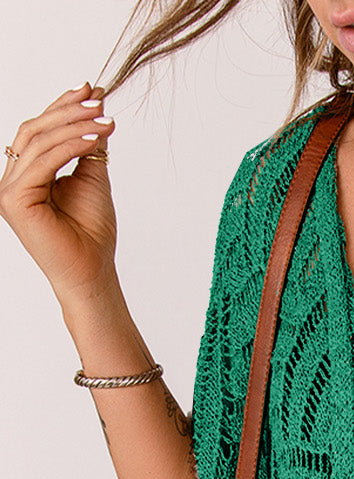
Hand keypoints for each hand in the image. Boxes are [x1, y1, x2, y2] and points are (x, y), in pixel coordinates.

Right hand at [0, 83, 117, 304]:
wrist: (93, 272)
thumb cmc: (91, 234)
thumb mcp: (92, 177)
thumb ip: (89, 145)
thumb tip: (96, 109)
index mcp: (26, 175)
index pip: (39, 132)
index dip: (62, 107)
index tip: (90, 90)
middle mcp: (11, 181)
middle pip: (34, 131)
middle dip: (68, 111)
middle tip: (98, 101)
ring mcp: (8, 191)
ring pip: (38, 142)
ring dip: (73, 125)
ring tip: (104, 119)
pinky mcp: (14, 201)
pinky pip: (43, 161)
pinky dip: (70, 146)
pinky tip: (94, 138)